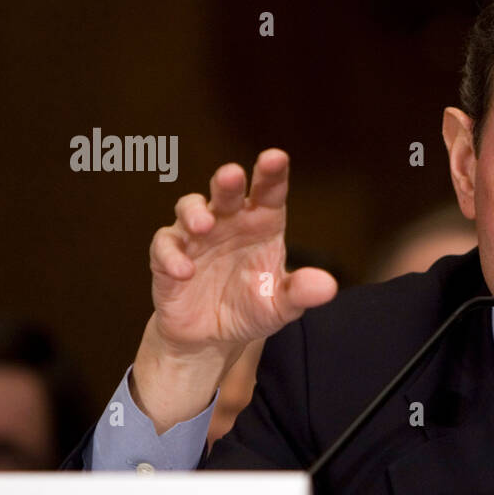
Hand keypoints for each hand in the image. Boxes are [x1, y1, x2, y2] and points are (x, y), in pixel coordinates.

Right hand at [130, 149, 338, 430]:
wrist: (212, 337)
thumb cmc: (251, 308)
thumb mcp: (281, 306)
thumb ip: (300, 293)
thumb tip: (328, 287)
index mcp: (261, 224)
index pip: (269, 192)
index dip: (271, 174)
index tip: (275, 157)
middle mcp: (228, 222)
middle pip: (227, 192)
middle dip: (228, 181)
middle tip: (231, 175)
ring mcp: (196, 236)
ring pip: (190, 208)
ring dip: (195, 213)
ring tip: (204, 226)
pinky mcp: (168, 257)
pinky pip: (165, 246)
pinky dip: (172, 256)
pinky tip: (184, 271)